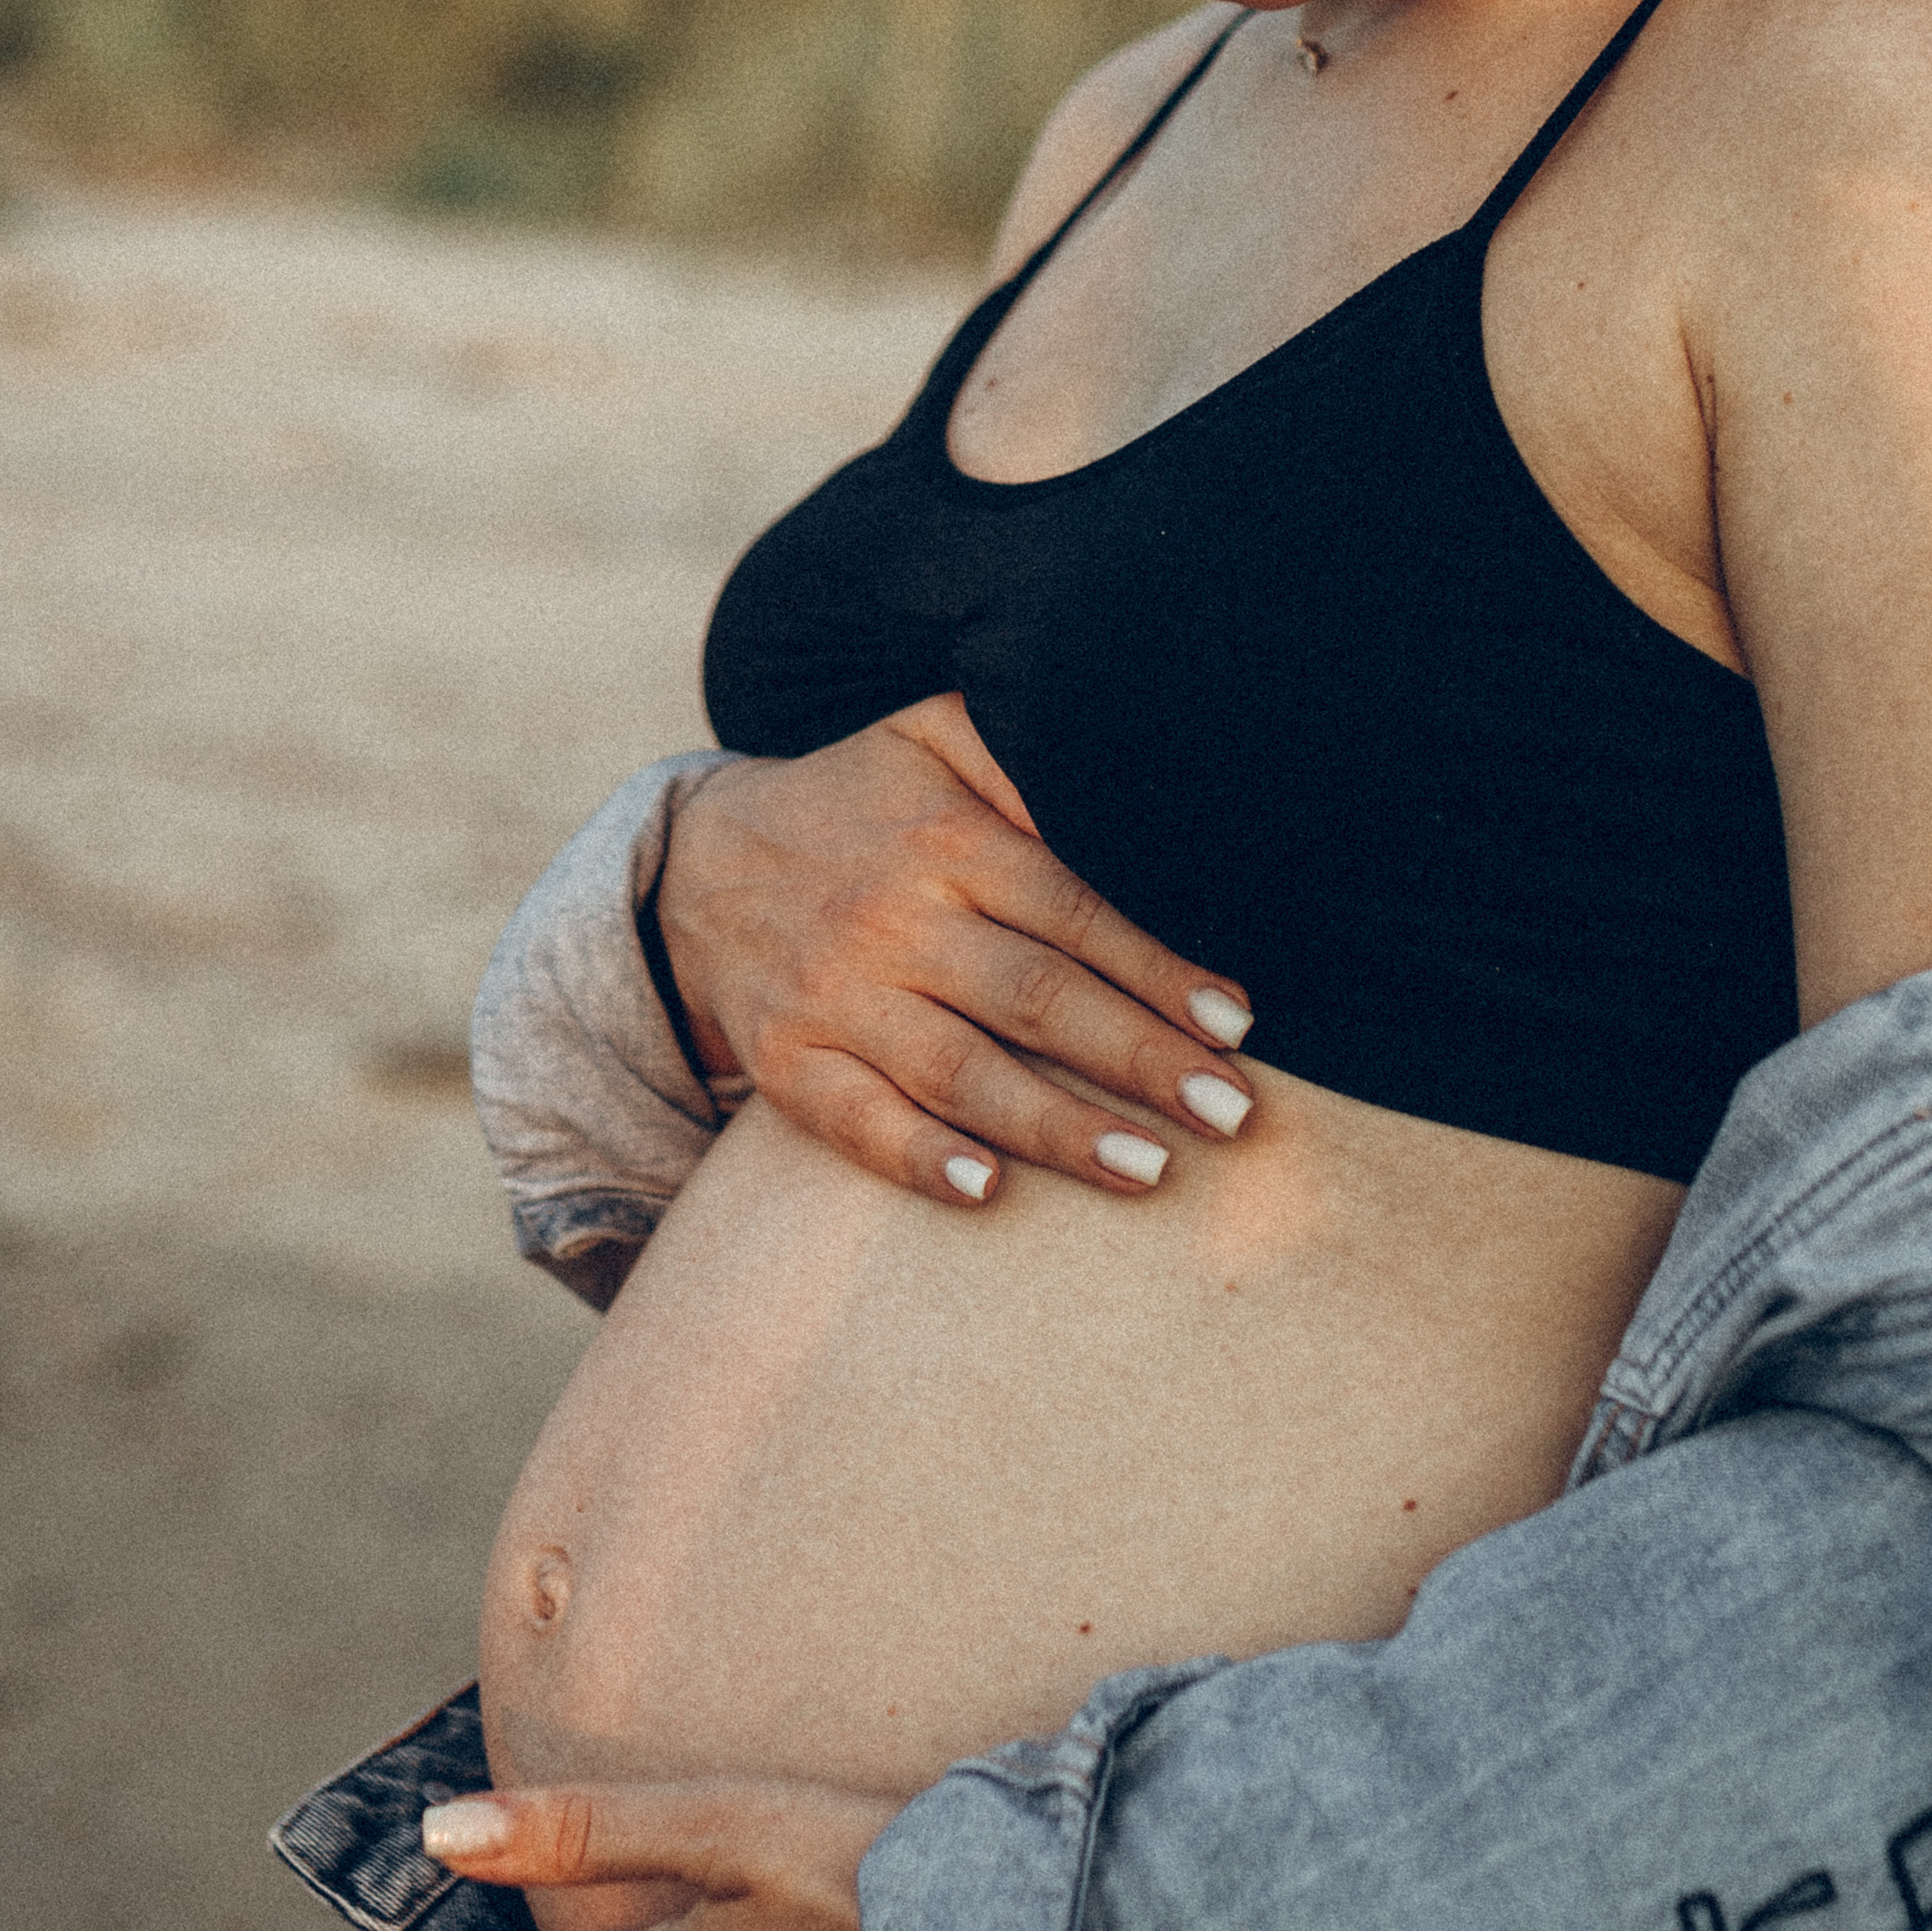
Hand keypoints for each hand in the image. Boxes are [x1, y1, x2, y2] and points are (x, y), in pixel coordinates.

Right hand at [657, 692, 1257, 1207]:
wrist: (697, 866)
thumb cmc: (857, 807)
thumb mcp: (933, 739)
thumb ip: (1024, 754)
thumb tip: (1128, 789)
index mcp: (946, 842)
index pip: (1074, 913)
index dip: (1159, 973)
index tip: (1234, 1028)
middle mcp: (891, 922)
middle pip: (1034, 1000)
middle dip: (1139, 1061)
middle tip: (1230, 1114)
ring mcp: (834, 997)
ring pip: (960, 1073)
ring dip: (1058, 1127)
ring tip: (1149, 1170)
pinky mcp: (785, 1063)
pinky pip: (855, 1121)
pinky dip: (918, 1159)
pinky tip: (987, 1191)